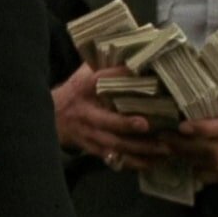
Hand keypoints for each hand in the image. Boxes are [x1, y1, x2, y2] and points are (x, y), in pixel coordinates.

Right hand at [53, 63, 167, 169]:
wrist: (53, 117)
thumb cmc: (77, 91)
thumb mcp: (84, 74)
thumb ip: (105, 66)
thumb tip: (135, 53)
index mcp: (85, 88)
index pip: (98, 80)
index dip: (115, 77)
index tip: (136, 72)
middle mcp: (86, 113)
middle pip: (106, 121)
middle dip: (125, 124)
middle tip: (147, 124)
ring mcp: (89, 134)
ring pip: (114, 144)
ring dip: (139, 148)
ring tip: (164, 148)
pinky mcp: (94, 149)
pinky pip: (115, 158)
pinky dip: (134, 162)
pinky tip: (153, 162)